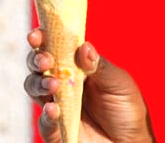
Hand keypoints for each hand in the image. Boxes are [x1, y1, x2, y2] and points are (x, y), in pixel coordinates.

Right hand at [24, 29, 155, 142]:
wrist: (130, 141)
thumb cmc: (126, 108)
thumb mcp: (119, 83)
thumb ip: (100, 66)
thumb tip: (84, 46)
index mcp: (78, 68)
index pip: (56, 49)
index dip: (44, 39)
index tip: (38, 32)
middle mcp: (63, 84)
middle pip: (39, 67)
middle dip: (37, 59)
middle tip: (46, 60)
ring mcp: (58, 105)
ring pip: (35, 89)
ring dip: (39, 83)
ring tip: (54, 85)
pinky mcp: (56, 128)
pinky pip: (45, 120)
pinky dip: (47, 113)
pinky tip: (55, 108)